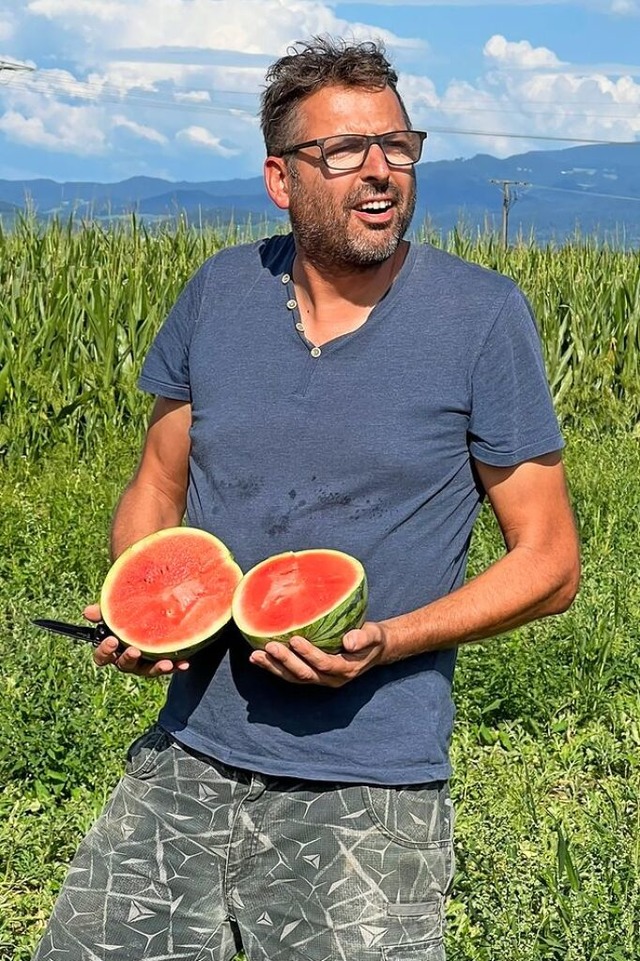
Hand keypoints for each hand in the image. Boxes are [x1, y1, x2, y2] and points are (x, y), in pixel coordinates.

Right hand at [84, 604, 189, 676]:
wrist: (157, 618)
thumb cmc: (131, 616)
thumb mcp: (119, 610)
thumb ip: (106, 611)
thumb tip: (87, 612)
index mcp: (113, 648)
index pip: (102, 656)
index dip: (105, 651)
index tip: (112, 641)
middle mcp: (127, 659)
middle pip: (123, 665)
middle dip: (128, 659)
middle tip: (135, 651)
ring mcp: (144, 665)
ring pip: (147, 671)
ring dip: (155, 668)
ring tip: (165, 663)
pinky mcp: (161, 665)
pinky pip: (167, 669)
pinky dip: (176, 666)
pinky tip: (184, 663)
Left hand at [248, 621, 388, 686]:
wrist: (373, 650)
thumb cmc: (372, 639)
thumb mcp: (374, 635)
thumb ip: (363, 638)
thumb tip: (349, 642)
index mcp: (345, 669)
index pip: (324, 664)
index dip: (309, 654)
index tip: (295, 639)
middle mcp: (330, 678)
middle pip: (304, 674)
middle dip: (286, 661)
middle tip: (270, 646)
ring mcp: (318, 678)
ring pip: (293, 677)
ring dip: (273, 667)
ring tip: (255, 656)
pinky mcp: (310, 674)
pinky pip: (289, 674)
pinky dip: (273, 667)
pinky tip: (258, 658)